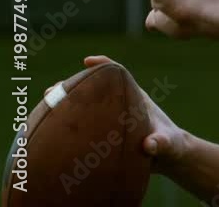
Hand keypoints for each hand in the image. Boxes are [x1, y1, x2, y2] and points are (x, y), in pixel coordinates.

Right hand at [45, 56, 190, 173]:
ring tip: (46, 107)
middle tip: (52, 90)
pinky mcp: (107, 133)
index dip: (104, 65)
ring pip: (87, 106)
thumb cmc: (172, 147)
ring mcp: (113, 118)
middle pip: (96, 89)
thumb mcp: (169, 145)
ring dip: (67, 104)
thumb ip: (162, 143)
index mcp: (137, 99)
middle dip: (74, 85)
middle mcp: (123, 105)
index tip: (88, 61)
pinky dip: (70, 123)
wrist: (171, 158)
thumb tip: (150, 144)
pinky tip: (51, 130)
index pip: (120, 75)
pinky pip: (85, 124)